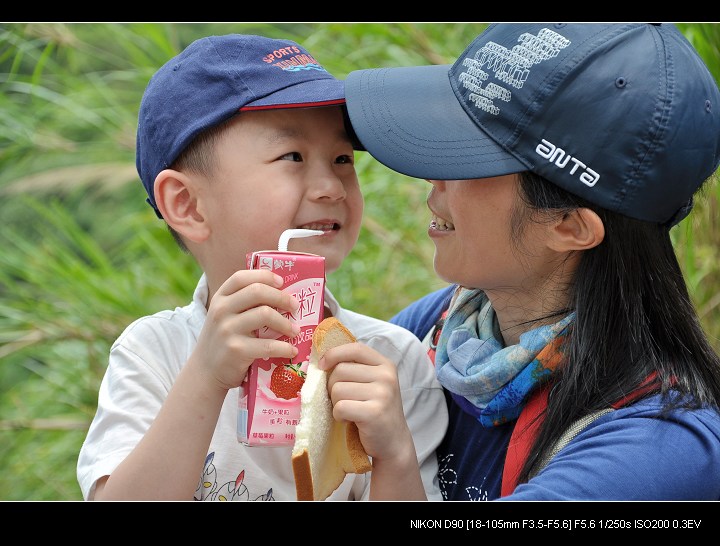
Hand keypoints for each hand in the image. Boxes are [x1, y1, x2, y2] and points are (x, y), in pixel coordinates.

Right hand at [191, 269, 299, 392]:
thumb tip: (283, 294)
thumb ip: (244, 303)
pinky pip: (268, 345)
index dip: (264, 276)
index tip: (281, 282)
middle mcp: (221, 310)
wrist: (205, 371)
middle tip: (295, 307)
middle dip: (282, 297)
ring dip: (286, 323)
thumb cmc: (224, 339)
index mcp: (220, 298)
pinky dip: (285, 348)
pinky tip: (292, 350)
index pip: (242, 277)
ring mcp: (227, 330)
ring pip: (265, 314)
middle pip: (257, 291)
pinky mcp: (236, 350)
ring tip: (295, 330)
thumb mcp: (226, 316)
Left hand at [319, 343, 412, 461]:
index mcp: (385, 365)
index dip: (334, 354)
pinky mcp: (374, 413)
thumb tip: (322, 361)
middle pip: (340, 370)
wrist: (393, 442)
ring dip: (336, 403)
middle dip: (333, 386)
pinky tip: (349, 420)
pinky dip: (339, 416)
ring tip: (349, 411)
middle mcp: (386, 376)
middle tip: (343, 399)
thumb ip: (356, 369)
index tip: (323, 365)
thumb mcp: (373, 383)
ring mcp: (382, 394)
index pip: (355, 349)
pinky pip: (340, 407)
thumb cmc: (376, 410)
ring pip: (338, 389)